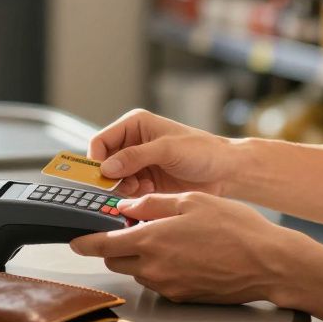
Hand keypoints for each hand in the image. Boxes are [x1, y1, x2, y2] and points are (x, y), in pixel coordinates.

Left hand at [69, 192, 309, 304]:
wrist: (268, 264)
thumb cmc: (236, 229)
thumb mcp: (191, 201)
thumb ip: (154, 203)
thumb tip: (127, 206)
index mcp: (152, 240)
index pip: (103, 244)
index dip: (84, 242)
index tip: (74, 239)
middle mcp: (155, 268)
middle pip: (117, 259)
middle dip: (114, 245)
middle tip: (126, 228)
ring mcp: (168, 285)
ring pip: (137, 270)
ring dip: (139, 255)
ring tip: (164, 236)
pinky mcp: (182, 296)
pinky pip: (158, 280)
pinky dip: (159, 266)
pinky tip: (181, 252)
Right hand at [90, 109, 234, 197]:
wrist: (225, 172)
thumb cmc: (202, 151)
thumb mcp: (167, 149)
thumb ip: (135, 156)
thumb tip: (107, 167)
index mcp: (135, 125)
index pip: (101, 141)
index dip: (97, 159)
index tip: (102, 176)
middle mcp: (133, 143)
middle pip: (104, 162)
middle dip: (111, 176)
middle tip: (124, 186)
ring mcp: (139, 164)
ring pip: (114, 180)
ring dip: (123, 188)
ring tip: (140, 189)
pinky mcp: (146, 182)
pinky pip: (127, 192)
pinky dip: (133, 196)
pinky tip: (148, 193)